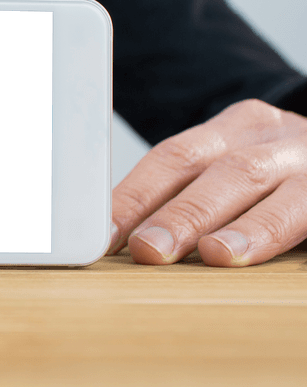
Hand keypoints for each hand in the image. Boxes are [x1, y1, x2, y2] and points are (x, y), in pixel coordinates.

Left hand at [109, 99, 306, 265]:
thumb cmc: (272, 175)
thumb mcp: (229, 168)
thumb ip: (184, 194)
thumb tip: (118, 241)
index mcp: (234, 129)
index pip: (175, 157)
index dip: (136, 196)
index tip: (102, 234)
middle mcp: (276, 142)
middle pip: (226, 173)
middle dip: (184, 214)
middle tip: (148, 249)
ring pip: (283, 194)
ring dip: (246, 228)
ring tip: (214, 254)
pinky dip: (284, 236)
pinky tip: (263, 257)